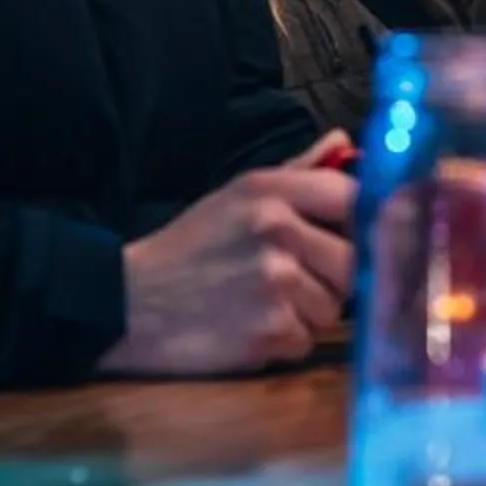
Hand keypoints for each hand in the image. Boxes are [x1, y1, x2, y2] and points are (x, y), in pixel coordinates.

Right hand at [100, 130, 354, 375]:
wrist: (126, 304)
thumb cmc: (189, 248)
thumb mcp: (235, 196)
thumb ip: (297, 171)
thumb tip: (344, 144)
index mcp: (270, 191)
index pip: (353, 196)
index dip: (359, 222)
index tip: (349, 237)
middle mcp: (277, 230)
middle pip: (353, 260)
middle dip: (332, 277)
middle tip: (294, 281)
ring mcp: (274, 282)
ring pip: (334, 306)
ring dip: (308, 312)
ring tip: (264, 304)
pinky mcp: (269, 331)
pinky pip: (308, 339)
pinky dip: (286, 341)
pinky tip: (252, 329)